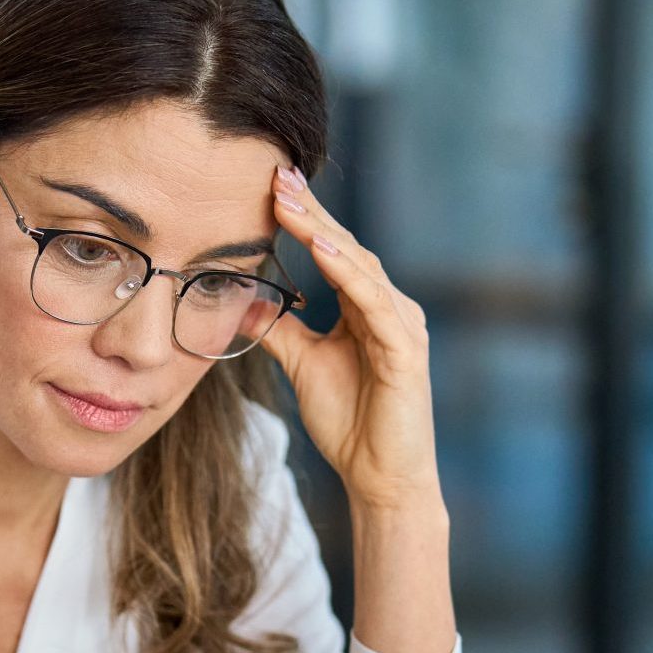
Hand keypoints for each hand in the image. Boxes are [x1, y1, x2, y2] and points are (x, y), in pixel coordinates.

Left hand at [258, 162, 442, 514]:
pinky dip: (349, 275)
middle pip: (348, 248)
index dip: (306, 218)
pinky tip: (324, 251)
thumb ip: (281, 330)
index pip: (335, 251)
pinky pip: (374, 304)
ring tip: (291, 202)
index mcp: (368, 308)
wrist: (380, 478)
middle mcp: (390, 308)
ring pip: (361, 267)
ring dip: (325, 232)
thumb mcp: (303, 365)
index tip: (271, 185)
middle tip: (279, 174)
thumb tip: (247, 300)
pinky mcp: (406, 350)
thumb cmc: (351, 423)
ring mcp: (402, 326)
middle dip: (312, 211)